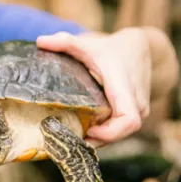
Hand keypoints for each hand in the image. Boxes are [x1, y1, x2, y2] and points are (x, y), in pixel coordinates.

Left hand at [37, 29, 151, 145]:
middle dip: (97, 140)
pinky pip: (120, 130)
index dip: (110, 132)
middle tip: (69, 139)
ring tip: (73, 137)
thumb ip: (66, 42)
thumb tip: (39, 41)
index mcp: (124, 88)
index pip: (128, 120)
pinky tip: (84, 132)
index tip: (89, 131)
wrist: (141, 49)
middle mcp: (136, 103)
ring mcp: (138, 111)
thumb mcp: (89, 45)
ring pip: (120, 134)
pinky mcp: (135, 115)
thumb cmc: (113, 49)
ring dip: (99, 139)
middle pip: (121, 133)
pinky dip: (104, 133)